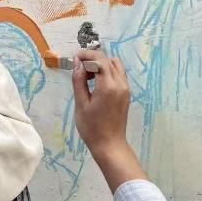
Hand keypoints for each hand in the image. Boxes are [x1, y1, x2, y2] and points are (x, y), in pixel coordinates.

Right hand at [72, 50, 147, 192]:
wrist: (110, 145)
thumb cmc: (92, 128)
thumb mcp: (81, 104)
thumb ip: (79, 81)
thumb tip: (77, 63)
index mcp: (108, 86)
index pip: (99, 60)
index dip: (86, 55)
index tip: (74, 58)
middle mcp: (120, 84)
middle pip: (108, 60)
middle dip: (92, 58)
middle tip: (78, 67)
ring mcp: (126, 88)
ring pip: (115, 64)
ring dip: (101, 63)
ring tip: (87, 75)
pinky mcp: (126, 93)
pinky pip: (119, 74)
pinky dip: (108, 71)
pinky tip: (96, 81)